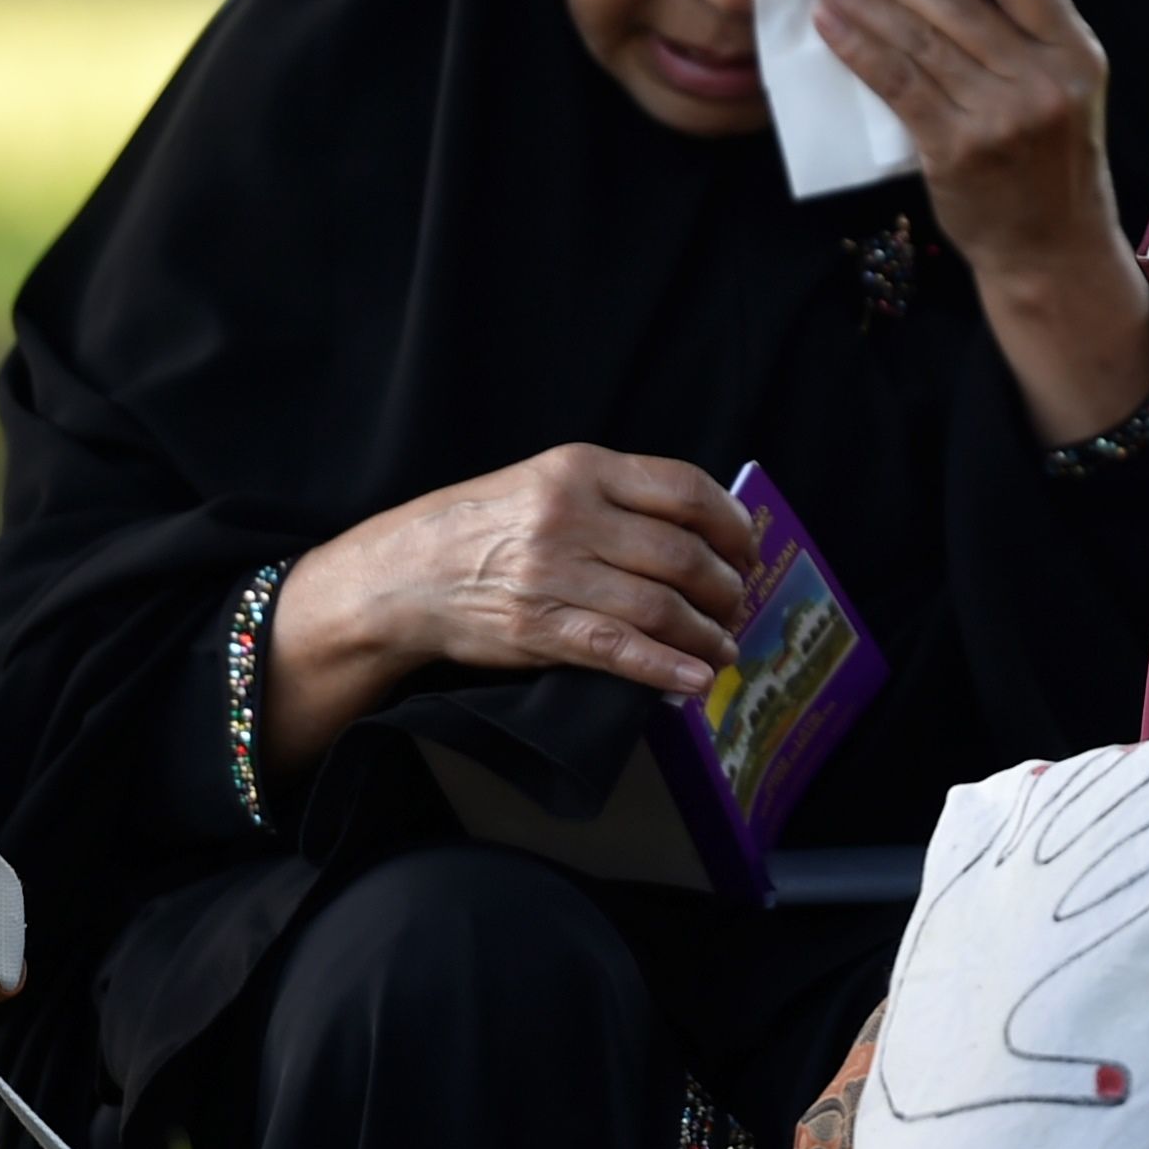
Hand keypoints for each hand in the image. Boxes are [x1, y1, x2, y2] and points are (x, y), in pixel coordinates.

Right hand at [260, 445, 760, 771]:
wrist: (401, 573)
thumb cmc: (480, 528)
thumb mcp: (544, 482)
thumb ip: (613, 496)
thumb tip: (695, 528)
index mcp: (580, 468)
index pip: (684, 487)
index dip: (730, 522)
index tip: (747, 547)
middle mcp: (572, 514)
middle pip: (683, 552)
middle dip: (726, 586)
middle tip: (737, 604)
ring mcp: (555, 572)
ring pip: (662, 605)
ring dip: (706, 633)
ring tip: (722, 647)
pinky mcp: (540, 627)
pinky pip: (621, 649)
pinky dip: (667, 668)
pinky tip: (694, 680)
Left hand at [811, 0, 1148, 441]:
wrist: (1052, 250)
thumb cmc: (1049, 167)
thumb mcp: (1066, 92)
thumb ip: (1024, 41)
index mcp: (1077, 53)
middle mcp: (1044, 78)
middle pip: (956, 2)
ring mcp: (1000, 114)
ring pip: (918, 39)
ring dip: (863, 2)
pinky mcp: (956, 148)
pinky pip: (896, 81)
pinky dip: (856, 48)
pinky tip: (830, 27)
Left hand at [873, 745, 1148, 1119]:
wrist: (900, 1070)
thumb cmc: (967, 1086)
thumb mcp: (1029, 1084)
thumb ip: (1078, 1081)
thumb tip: (1122, 1085)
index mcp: (1058, 945)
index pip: (1140, 886)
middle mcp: (1029, 901)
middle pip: (1111, 831)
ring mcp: (992, 882)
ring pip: (1060, 813)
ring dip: (1109, 782)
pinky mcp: (954, 882)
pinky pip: (992, 825)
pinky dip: (1019, 797)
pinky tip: (1039, 772)